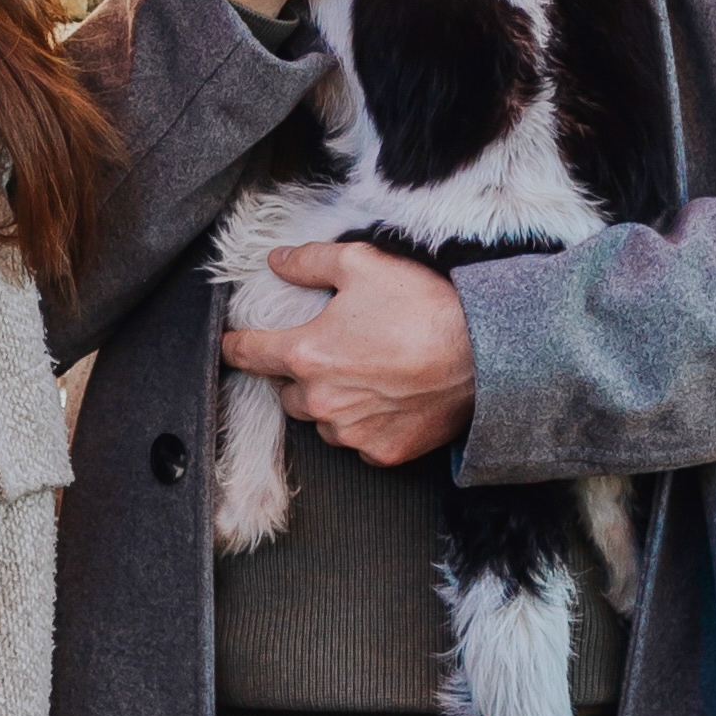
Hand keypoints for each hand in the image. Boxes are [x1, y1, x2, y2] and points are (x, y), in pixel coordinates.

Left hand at [221, 242, 475, 464]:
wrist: (484, 356)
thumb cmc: (424, 308)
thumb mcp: (363, 265)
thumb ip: (310, 262)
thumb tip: (277, 262)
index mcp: (306, 354)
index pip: (248, 353)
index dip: (235, 345)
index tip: (230, 343)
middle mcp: (321, 401)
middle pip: (286, 390)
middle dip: (298, 371)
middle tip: (330, 348)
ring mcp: (352, 433)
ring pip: (321, 419)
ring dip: (331, 400)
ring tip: (366, 372)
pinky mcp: (383, 453)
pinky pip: (357, 442)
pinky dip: (365, 424)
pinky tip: (388, 398)